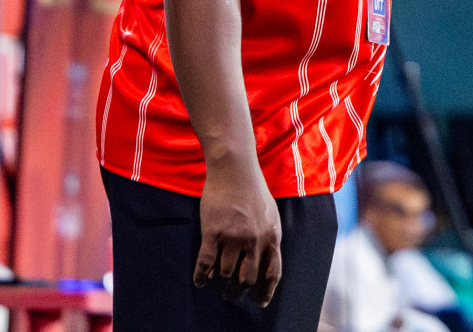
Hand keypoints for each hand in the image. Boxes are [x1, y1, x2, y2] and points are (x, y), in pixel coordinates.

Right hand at [194, 158, 282, 305]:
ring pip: (226, 273)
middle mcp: (254, 240)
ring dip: (221, 281)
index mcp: (271, 237)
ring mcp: (234, 237)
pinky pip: (206, 263)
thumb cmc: (253, 189)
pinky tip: (200, 281)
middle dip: (239, 291)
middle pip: (248, 278)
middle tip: (232, 294)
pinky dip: (202, 276)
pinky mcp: (213, 232)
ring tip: (217, 282)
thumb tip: (265, 258)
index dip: (266, 291)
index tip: (259, 302)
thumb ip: (269, 236)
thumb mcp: (270, 214)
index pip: (272, 273)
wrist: (234, 170)